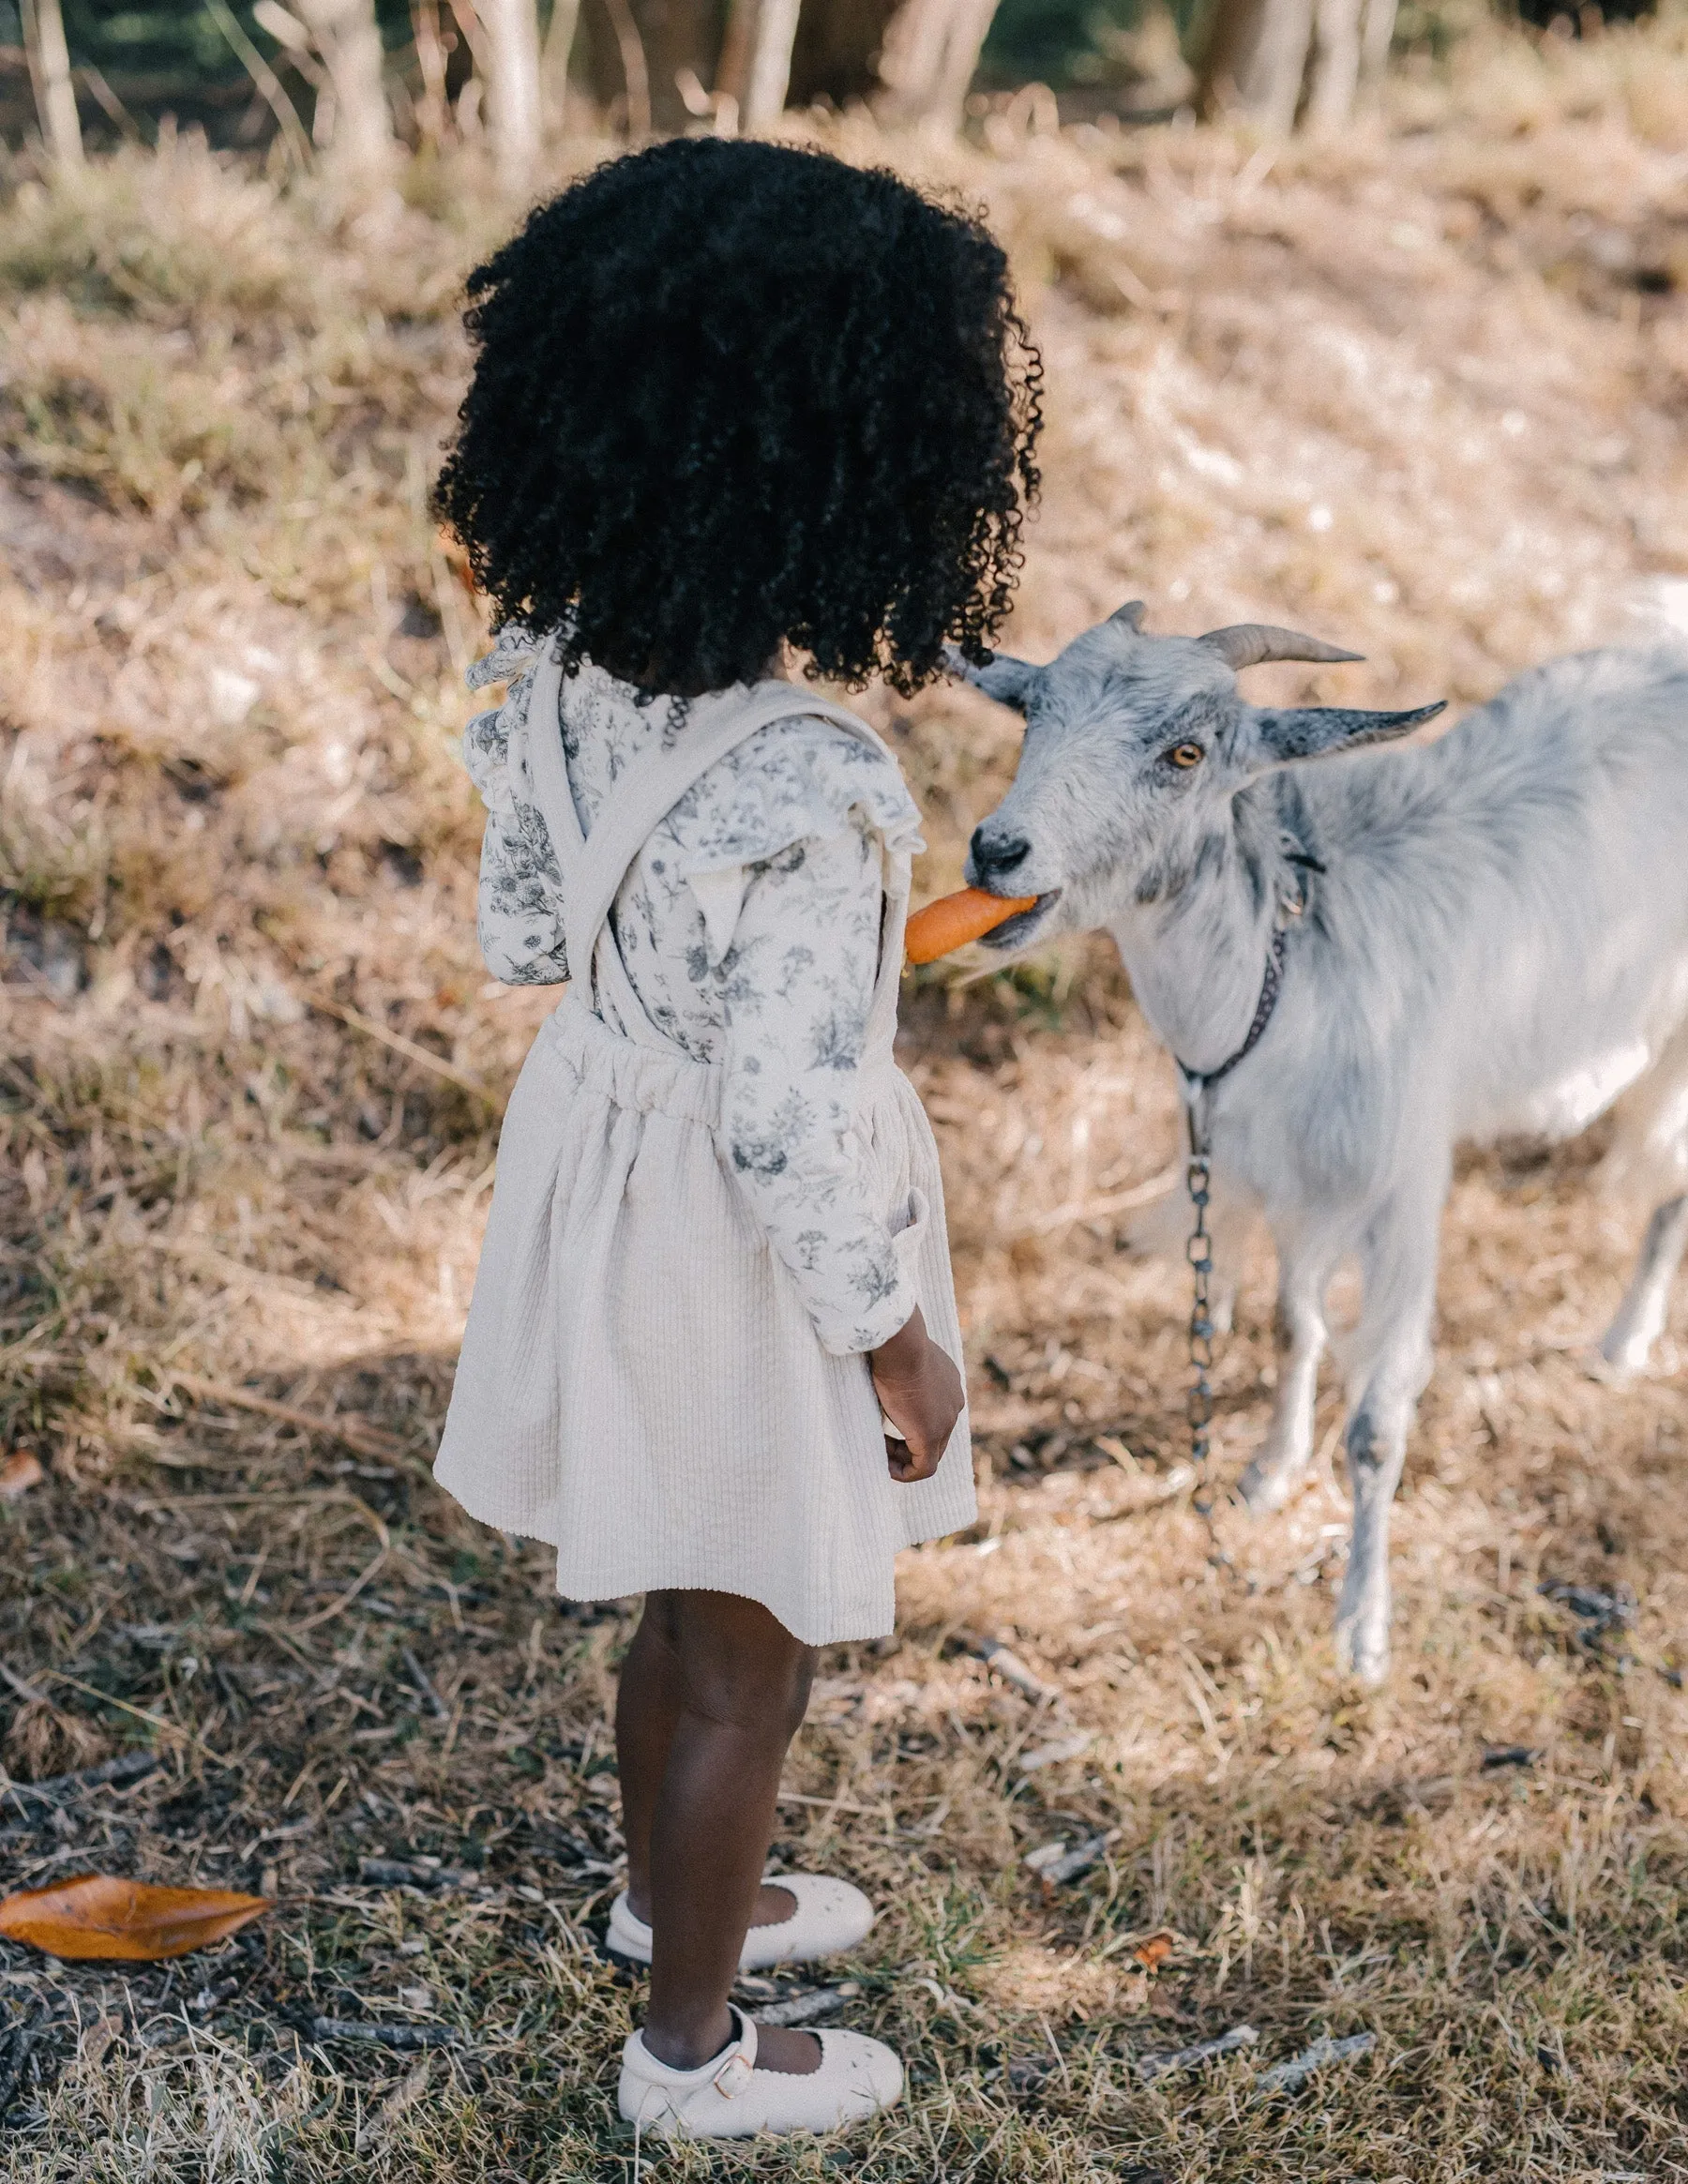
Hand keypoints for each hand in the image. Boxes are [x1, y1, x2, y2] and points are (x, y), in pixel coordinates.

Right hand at [870, 1306, 964, 1482]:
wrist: (900, 1345)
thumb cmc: (892, 1344)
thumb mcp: (899, 1357)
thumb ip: (898, 1369)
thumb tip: (879, 1366)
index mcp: (948, 1383)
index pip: (934, 1414)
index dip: (910, 1424)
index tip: (886, 1424)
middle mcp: (953, 1403)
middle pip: (935, 1437)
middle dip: (908, 1445)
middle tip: (881, 1445)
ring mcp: (946, 1420)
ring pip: (929, 1454)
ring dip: (904, 1458)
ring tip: (880, 1455)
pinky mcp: (931, 1435)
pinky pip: (923, 1467)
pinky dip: (905, 1473)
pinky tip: (886, 1468)